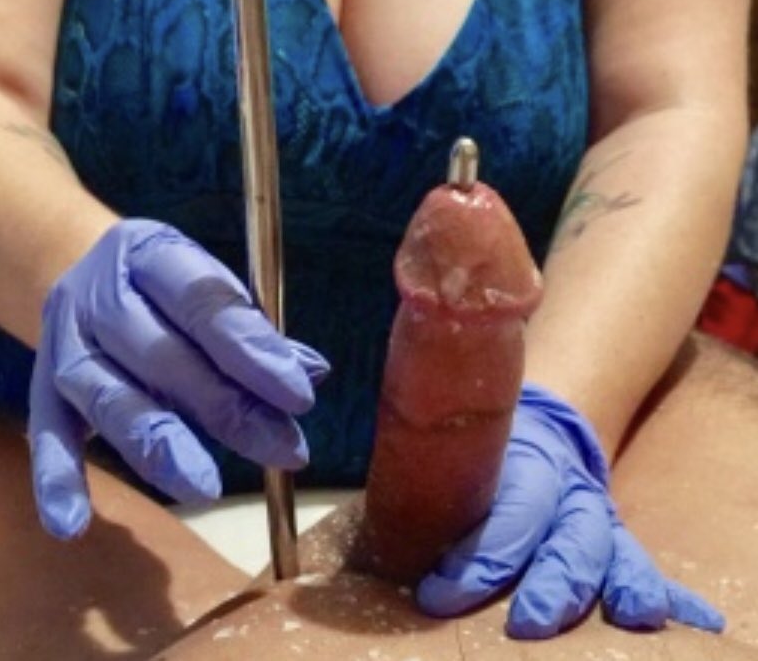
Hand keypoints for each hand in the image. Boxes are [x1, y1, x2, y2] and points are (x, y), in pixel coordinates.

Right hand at [29, 219, 328, 538]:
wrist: (79, 270)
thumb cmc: (167, 286)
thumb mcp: (208, 282)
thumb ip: (254, 328)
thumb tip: (311, 371)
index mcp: (149, 253)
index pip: (203, 301)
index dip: (251, 349)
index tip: (300, 396)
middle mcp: (98, 293)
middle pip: (160, 354)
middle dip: (225, 407)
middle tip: (283, 451)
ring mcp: (63, 342)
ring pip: (107, 396)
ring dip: (158, 444)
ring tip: (206, 486)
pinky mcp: (41, 388)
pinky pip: (47, 435)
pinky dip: (56, 479)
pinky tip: (73, 525)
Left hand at [416, 384, 723, 637]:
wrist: (536, 416)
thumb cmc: (479, 443)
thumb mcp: (452, 445)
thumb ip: (422, 478)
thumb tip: (363, 537)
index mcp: (521, 458)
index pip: (506, 508)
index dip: (477, 554)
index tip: (435, 594)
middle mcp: (565, 486)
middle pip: (566, 534)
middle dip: (547, 581)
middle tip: (523, 625)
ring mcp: (593, 512)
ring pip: (606, 549)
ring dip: (611, 586)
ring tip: (627, 617)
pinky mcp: (611, 535)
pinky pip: (636, 562)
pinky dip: (651, 589)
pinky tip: (677, 618)